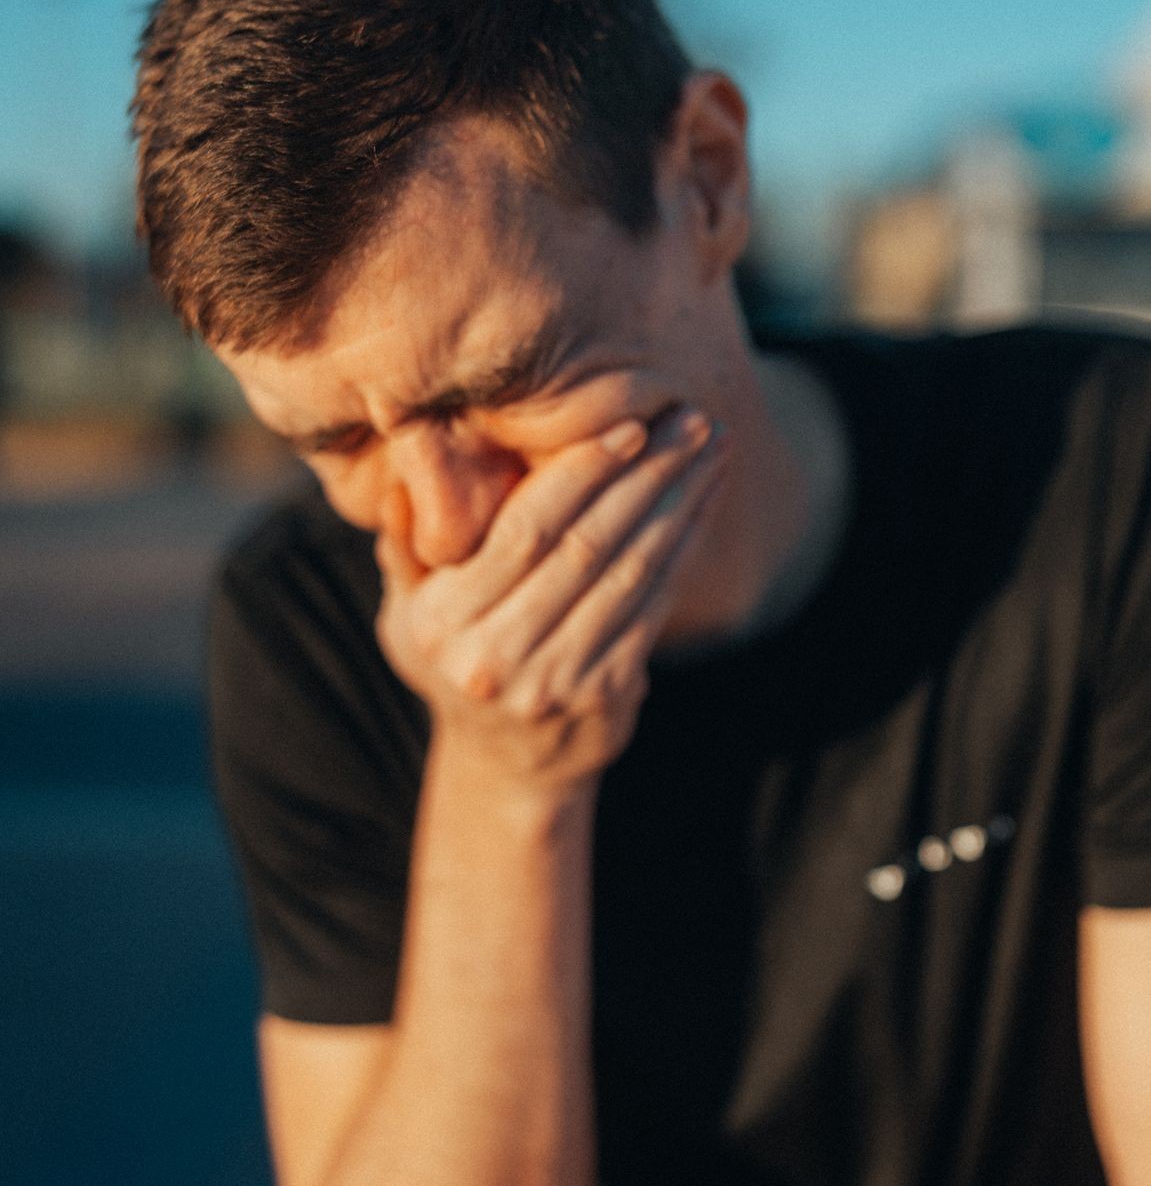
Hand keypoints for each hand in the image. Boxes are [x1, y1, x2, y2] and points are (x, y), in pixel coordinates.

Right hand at [373, 407, 727, 789]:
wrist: (506, 765)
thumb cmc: (456, 658)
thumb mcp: (407, 609)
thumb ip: (408, 542)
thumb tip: (406, 471)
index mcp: (443, 622)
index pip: (522, 532)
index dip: (579, 474)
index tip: (628, 424)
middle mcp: (496, 656)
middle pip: (585, 546)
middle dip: (644, 476)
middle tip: (689, 420)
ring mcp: (554, 681)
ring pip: (629, 574)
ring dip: (677, 505)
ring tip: (709, 449)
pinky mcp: (605, 696)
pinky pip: (652, 608)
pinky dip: (682, 550)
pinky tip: (702, 504)